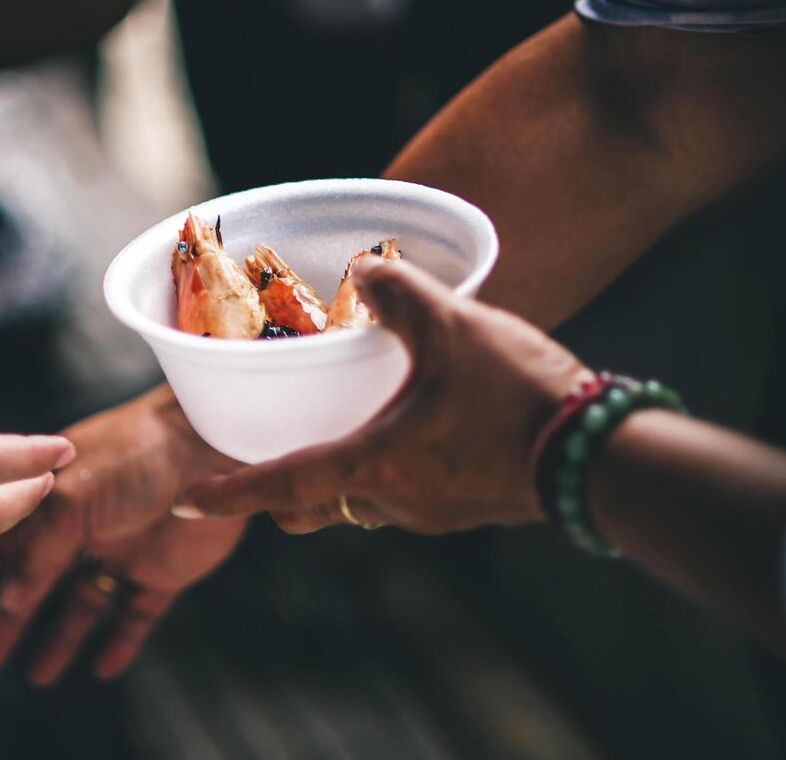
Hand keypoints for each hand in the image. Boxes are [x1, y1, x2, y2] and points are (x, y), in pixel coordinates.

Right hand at [0, 387, 246, 683]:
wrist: (212, 444)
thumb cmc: (135, 454)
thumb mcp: (70, 498)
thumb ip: (37, 552)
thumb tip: (8, 601)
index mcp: (51, 494)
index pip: (0, 542)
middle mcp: (83, 523)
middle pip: (36, 580)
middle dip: (8, 619)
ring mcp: (122, 548)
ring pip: (82, 604)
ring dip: (59, 638)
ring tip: (37, 676)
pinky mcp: (162, 570)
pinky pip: (134, 614)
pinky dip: (119, 642)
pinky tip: (102, 669)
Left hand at [182, 261, 592, 533]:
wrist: (601, 458)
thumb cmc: (518, 399)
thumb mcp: (452, 329)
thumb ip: (400, 295)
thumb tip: (364, 271)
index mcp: (372, 465)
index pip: (280, 485)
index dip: (227, 493)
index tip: (184, 501)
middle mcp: (392, 502)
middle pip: (313, 505)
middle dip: (282, 487)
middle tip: (265, 451)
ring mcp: (432, 514)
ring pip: (362, 501)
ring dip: (341, 473)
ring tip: (344, 424)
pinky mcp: (467, 509)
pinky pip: (407, 494)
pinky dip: (390, 469)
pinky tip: (414, 425)